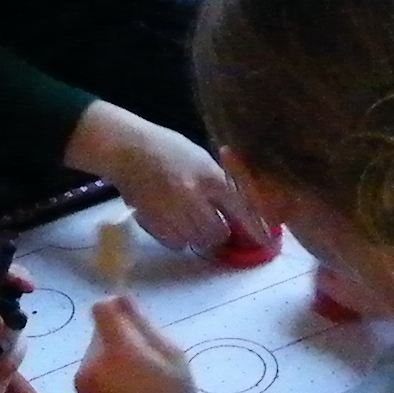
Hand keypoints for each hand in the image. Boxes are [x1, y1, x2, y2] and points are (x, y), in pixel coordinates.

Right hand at [69, 104, 264, 255]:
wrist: (126, 149)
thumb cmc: (167, 149)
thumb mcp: (201, 159)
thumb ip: (220, 183)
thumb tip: (240, 209)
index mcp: (208, 176)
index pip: (240, 208)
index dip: (255, 227)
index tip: (267, 240)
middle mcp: (192, 196)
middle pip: (217, 232)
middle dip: (219, 230)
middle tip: (212, 221)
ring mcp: (171, 211)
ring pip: (196, 240)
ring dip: (198, 235)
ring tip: (188, 218)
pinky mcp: (153, 222)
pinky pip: (175, 243)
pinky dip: (178, 238)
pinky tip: (173, 222)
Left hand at [76, 294, 196, 392]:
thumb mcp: (173, 356)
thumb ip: (144, 324)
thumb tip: (122, 297)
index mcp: (118, 348)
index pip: (102, 308)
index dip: (117, 306)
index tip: (133, 319)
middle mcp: (93, 359)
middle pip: (100, 328)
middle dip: (119, 334)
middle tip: (146, 357)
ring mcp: (83, 376)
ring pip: (97, 347)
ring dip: (113, 352)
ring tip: (138, 377)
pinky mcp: (80, 390)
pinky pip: (92, 365)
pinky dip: (106, 369)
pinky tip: (125, 389)